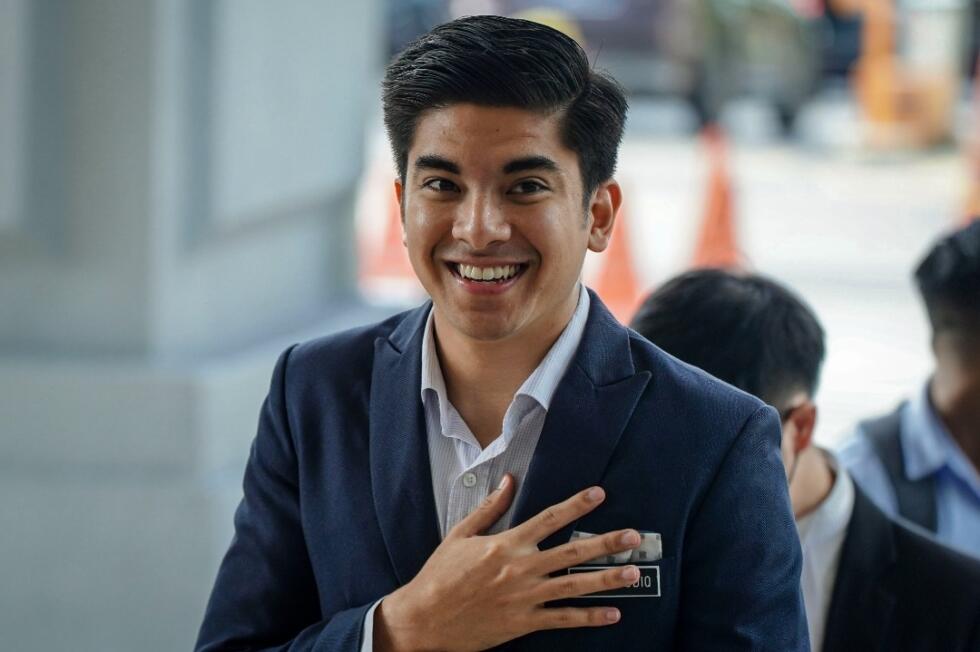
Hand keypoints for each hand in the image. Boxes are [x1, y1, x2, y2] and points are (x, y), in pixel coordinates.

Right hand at [374, 475, 642, 651]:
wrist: (425, 619)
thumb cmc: (439, 576)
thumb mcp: (460, 534)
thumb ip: (489, 508)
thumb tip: (508, 481)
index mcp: (505, 544)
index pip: (548, 519)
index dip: (576, 505)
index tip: (598, 494)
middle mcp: (520, 568)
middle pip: (572, 552)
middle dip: (606, 543)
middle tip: (634, 538)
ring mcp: (525, 597)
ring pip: (574, 585)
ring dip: (607, 579)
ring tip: (633, 573)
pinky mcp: (524, 622)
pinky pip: (563, 619)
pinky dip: (589, 617)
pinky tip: (612, 614)